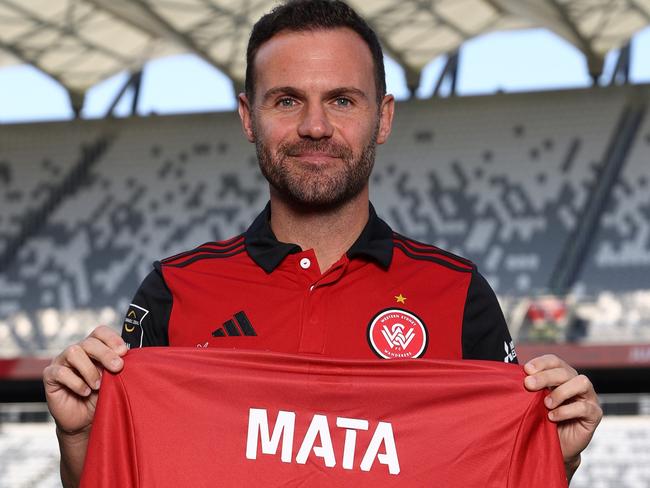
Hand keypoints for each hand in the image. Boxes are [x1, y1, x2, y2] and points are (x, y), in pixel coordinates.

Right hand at [43, 325, 126, 435]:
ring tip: (97, 385)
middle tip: (117, 367)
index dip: (112, 338)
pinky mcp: (50, 376)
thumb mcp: (113, 379)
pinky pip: (61, 372)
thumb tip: (127, 355)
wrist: (84, 421)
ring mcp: (61, 362)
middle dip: (105, 354)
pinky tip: (85, 392)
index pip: (100, 332)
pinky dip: (76, 382)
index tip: (124, 351)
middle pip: (89, 342)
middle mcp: (76, 351)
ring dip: (90, 370)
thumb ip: (117, 366)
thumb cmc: (100, 397)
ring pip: (74, 352)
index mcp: (93, 348)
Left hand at [523, 354, 601, 478]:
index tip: (526, 370)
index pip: (554, 361)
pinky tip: (552, 417)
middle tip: (529, 385)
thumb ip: (531, 388)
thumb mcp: (535, 401)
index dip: (541, 363)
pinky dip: (566, 411)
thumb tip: (516, 375)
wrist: (557, 445)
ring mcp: (589, 398)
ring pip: (581, 382)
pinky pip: (584, 407)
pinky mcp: (595, 414)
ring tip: (546, 404)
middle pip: (565, 371)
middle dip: (545, 376)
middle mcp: (577, 383)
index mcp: (562, 376)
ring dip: (560, 392)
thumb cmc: (544, 420)